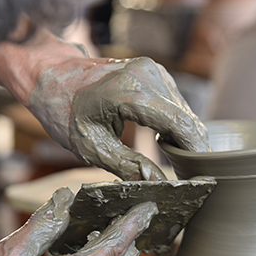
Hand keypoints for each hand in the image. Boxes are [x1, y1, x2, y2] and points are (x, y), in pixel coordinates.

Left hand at [29, 55, 210, 180]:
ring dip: (184, 139)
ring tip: (176, 166)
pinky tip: (165, 144)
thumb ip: (127, 166)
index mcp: (132, 92)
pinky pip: (176, 105)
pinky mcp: (155, 73)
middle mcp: (149, 75)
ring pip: (185, 113)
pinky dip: (176, 126)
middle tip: (189, 179)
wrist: (51, 76)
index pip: (180, 125)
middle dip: (192, 149)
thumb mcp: (91, 146)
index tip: (203, 176)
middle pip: (187, 120)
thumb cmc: (64, 111)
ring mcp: (154, 71)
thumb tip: (158, 184)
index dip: (195, 152)